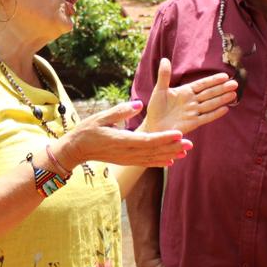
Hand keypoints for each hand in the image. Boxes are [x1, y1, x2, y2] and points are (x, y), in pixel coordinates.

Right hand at [57, 101, 191, 168]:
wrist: (77, 150)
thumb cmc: (87, 130)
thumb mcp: (101, 117)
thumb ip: (121, 111)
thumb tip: (139, 104)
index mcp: (121, 140)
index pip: (147, 140)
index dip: (164, 138)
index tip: (178, 134)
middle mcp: (127, 152)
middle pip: (154, 151)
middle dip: (172, 147)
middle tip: (190, 143)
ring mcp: (127, 158)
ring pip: (152, 158)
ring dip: (169, 155)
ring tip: (185, 151)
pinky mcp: (126, 161)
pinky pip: (146, 163)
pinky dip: (159, 162)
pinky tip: (171, 161)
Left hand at [143, 58, 238, 135]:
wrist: (153, 126)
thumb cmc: (156, 108)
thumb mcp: (159, 90)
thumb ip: (164, 76)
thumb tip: (164, 59)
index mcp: (185, 92)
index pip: (202, 84)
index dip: (213, 80)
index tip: (225, 76)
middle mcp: (192, 101)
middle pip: (209, 93)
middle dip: (222, 88)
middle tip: (235, 83)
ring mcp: (193, 112)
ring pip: (210, 104)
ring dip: (222, 99)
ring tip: (234, 94)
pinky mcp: (192, 123)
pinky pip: (206, 117)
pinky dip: (215, 114)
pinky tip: (225, 109)